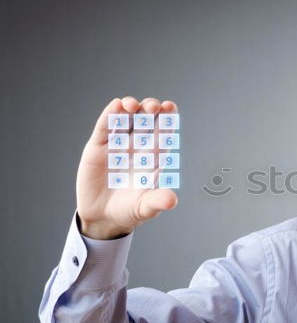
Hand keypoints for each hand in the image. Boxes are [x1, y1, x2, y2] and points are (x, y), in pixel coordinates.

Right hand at [76, 96, 178, 239]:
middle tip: (153, 106)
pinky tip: (115, 106)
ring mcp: (117, 146)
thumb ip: (157, 201)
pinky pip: (105, 128)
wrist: (103, 218)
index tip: (170, 107)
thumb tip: (172, 200)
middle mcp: (137, 147)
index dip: (167, 119)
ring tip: (131, 104)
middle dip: (150, 110)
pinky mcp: (97, 148)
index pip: (163, 134)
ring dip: (130, 108)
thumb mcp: (145, 208)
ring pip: (126, 120)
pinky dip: (109, 116)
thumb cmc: (130, 211)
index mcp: (153, 158)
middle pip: (146, 121)